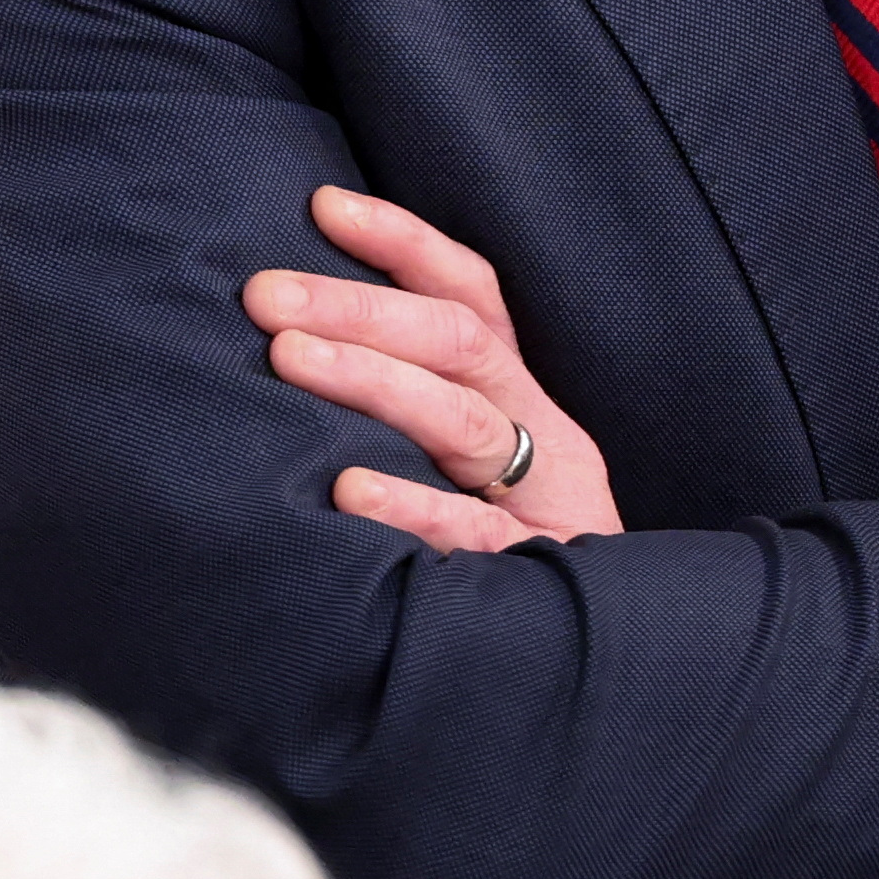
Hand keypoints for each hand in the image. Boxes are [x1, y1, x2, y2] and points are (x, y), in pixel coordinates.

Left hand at [244, 185, 622, 552]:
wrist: (613, 671)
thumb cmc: (514, 562)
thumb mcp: (474, 476)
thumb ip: (413, 417)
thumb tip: (294, 351)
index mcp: (524, 401)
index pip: (470, 295)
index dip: (402, 243)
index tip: (322, 206)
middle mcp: (543, 435)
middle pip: (456, 343)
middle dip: (356, 306)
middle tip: (265, 294)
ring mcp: (546, 503)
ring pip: (462, 419)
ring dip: (370, 380)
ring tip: (287, 357)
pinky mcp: (542, 574)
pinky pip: (474, 535)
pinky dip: (411, 506)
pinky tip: (346, 491)